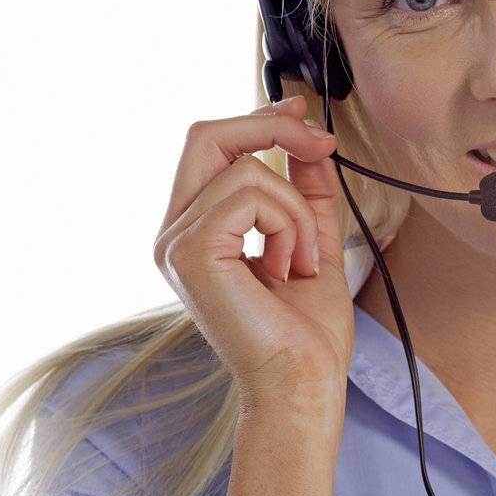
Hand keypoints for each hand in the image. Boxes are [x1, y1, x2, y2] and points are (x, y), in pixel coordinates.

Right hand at [153, 95, 352, 424]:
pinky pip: (250, 195)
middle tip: (321, 145)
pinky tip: (291, 266)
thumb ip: (304, 190)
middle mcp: (174, 233)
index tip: (301, 113)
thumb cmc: (305, 331)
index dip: (257, 120)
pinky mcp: (193, 252)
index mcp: (195, 229)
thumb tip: (307, 140)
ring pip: (246, 170)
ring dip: (296, 209)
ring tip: (302, 258)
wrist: (303, 382)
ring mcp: (176, 243)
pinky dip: (289, 224)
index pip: (210, 146)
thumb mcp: (310, 239)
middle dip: (270, 128)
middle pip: (206, 135)